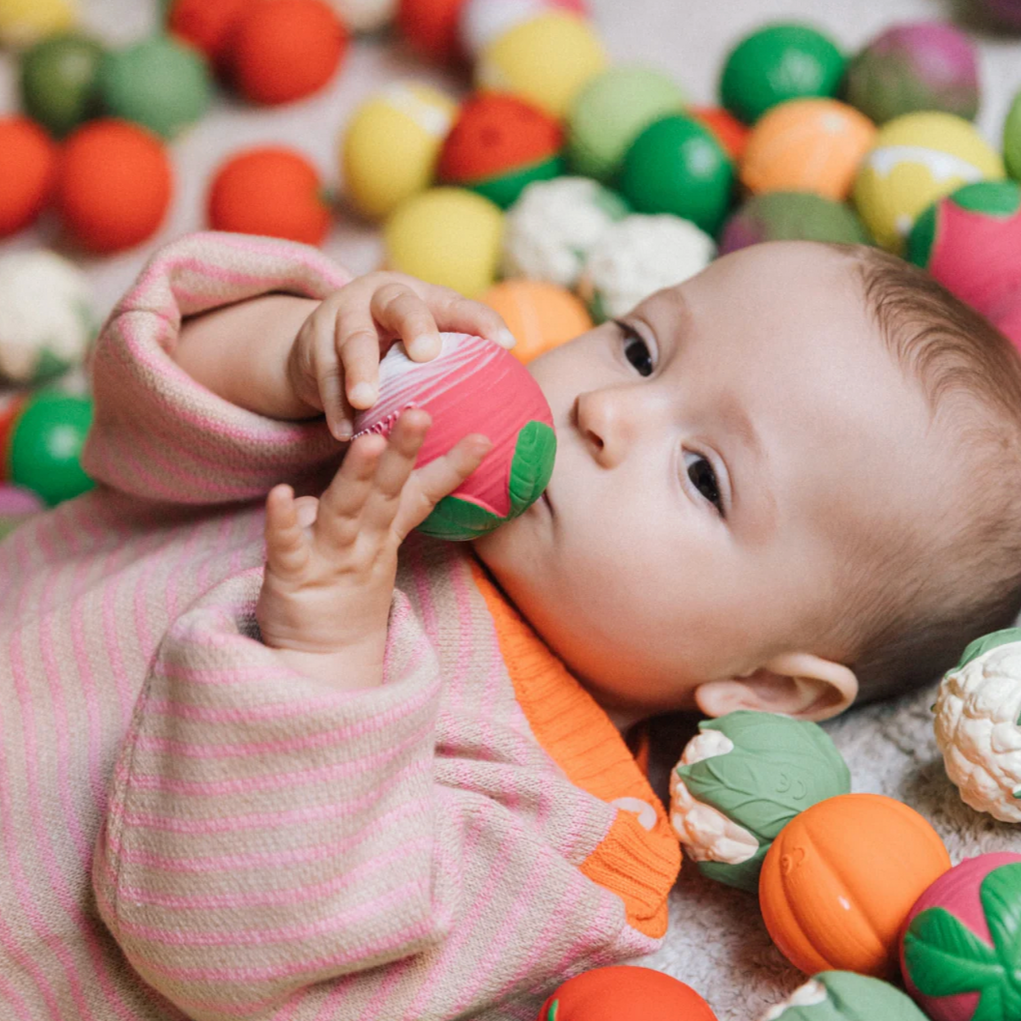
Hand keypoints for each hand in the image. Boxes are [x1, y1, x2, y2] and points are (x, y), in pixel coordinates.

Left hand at [256, 408, 490, 661]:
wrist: (319, 663)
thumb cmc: (339, 597)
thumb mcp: (364, 547)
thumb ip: (368, 505)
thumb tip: (368, 463)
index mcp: (379, 535)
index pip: (419, 495)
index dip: (450, 468)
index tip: (484, 439)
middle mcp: (360, 545)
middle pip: (385, 494)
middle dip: (402, 453)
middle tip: (419, 413)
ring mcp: (328, 561)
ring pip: (344, 512)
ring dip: (358, 478)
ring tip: (370, 445)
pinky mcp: (291, 579)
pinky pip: (286, 547)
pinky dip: (283, 521)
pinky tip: (281, 493)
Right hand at [285, 271, 515, 442]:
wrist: (321, 344)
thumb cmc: (393, 352)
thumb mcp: (424, 347)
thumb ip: (459, 366)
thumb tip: (517, 413)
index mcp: (422, 297)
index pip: (457, 305)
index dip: (481, 321)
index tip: (505, 345)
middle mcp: (382, 298)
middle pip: (401, 304)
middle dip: (414, 325)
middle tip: (427, 353)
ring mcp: (342, 317)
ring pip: (352, 340)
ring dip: (360, 371)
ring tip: (367, 402)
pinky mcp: (312, 345)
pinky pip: (323, 376)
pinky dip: (333, 405)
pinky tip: (343, 432)